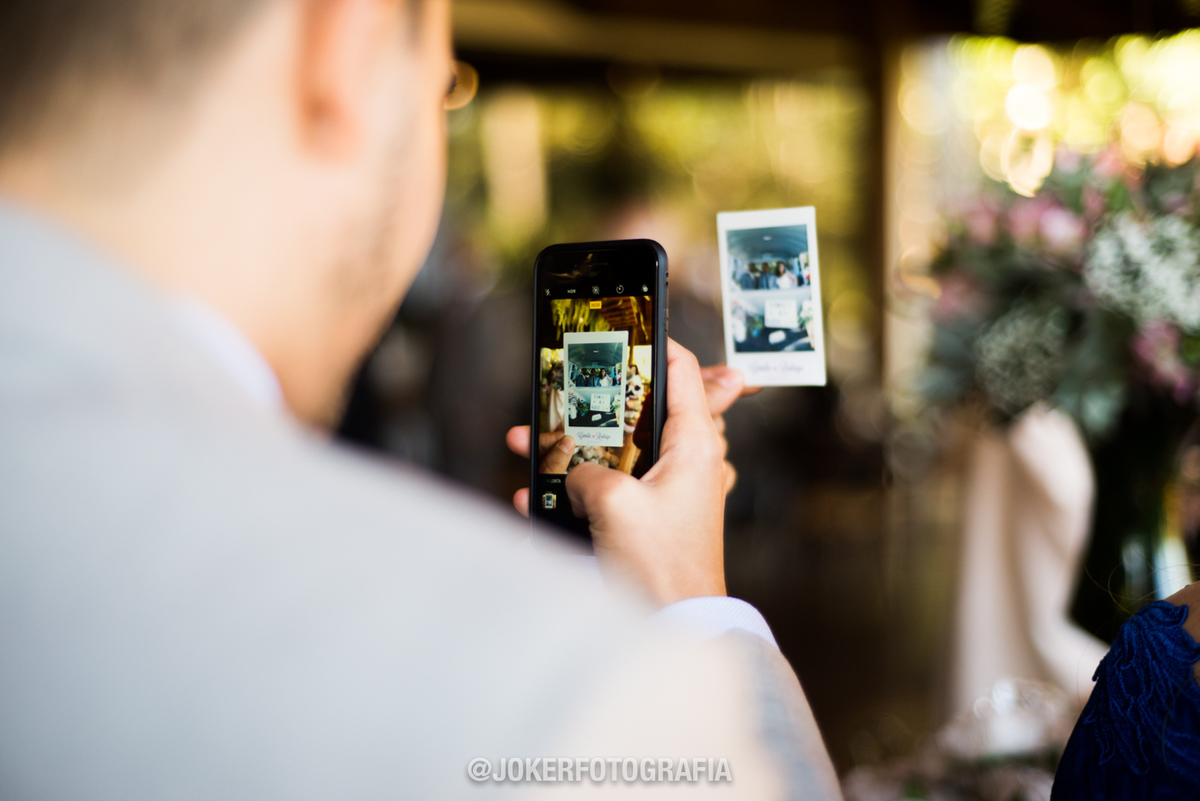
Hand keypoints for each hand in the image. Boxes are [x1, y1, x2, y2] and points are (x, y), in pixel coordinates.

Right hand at [505, 340, 758, 605]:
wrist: (673, 626)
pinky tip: (532, 497)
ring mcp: (667, 494)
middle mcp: (685, 464)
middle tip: (563, 391)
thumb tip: (577, 479)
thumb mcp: (614, 504)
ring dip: (572, 449)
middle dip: (594, 403)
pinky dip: (573, 492)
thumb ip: (589, 474)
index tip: (628, 330)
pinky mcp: (648, 522)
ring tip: (526, 443)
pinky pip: (607, 494)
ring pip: (617, 453)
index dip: (656, 346)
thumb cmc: (661, 564)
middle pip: (641, 412)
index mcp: (693, 446)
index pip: (683, 374)